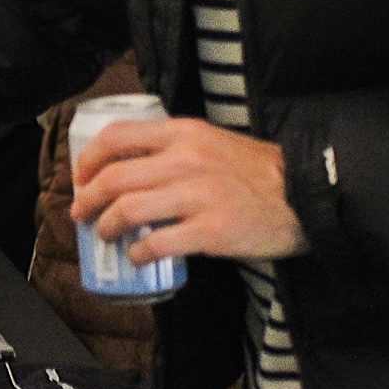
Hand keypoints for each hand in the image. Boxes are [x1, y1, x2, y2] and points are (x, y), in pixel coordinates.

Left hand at [69, 117, 309, 262]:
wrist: (307, 193)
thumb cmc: (259, 171)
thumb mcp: (212, 141)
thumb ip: (174, 149)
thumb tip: (130, 168)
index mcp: (183, 133)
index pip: (117, 136)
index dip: (89, 158)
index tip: (81, 175)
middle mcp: (185, 160)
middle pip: (115, 178)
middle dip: (87, 198)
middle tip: (80, 212)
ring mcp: (197, 196)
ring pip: (128, 210)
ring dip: (106, 226)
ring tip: (105, 234)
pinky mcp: (211, 231)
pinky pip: (157, 243)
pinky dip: (138, 252)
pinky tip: (137, 255)